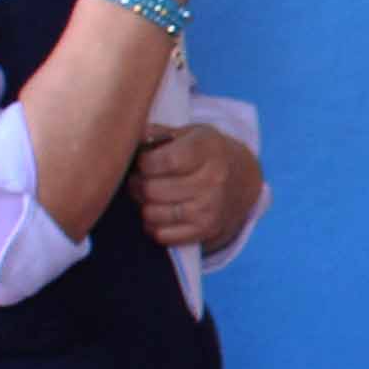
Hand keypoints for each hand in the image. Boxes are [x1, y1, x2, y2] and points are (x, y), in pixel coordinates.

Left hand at [129, 123, 261, 251]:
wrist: (240, 178)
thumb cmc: (203, 152)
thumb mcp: (188, 132)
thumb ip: (156, 133)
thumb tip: (128, 139)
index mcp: (208, 149)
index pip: (163, 161)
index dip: (144, 162)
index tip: (145, 161)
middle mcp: (214, 180)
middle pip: (152, 189)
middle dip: (138, 184)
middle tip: (142, 179)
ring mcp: (210, 208)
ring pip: (151, 213)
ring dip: (144, 205)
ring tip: (150, 195)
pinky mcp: (206, 230)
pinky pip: (161, 235)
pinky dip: (154, 225)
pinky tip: (161, 211)